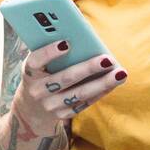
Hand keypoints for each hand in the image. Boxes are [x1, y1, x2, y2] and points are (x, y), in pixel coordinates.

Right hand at [9, 38, 127, 137]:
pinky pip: (85, 103)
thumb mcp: (39, 64)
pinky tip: (114, 82)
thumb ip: (54, 50)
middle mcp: (37, 91)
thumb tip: (83, 34)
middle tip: (108, 59)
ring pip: (79, 94)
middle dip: (88, 68)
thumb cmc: (41, 74)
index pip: (35, 61)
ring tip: (120, 73)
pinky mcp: (62, 115)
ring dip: (102, 83)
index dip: (49, 52)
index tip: (67, 43)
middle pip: (65, 78)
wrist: (31, 109)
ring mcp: (50, 106)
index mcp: (29, 72)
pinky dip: (101, 91)